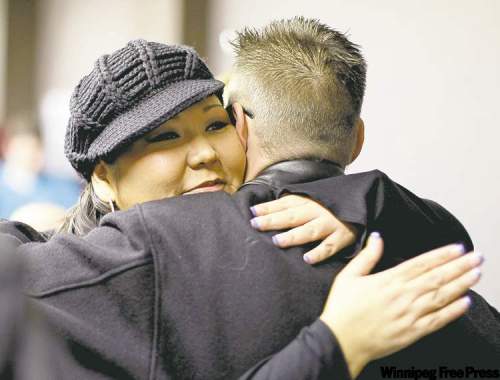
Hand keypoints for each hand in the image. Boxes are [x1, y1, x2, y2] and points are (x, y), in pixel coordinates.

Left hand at [250, 195, 356, 263]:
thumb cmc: (331, 205)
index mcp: (309, 201)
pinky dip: (320, 253)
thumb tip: (263, 209)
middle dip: (274, 220)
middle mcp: (318, 211)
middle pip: (292, 216)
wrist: (364, 202)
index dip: (269, 208)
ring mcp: (330, 225)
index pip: (285, 204)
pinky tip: (307, 259)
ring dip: (293, 236)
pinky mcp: (342, 238)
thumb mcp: (312, 199)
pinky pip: (330, 247)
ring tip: (277, 241)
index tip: (252, 212)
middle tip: (256, 224)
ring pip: (309, 231)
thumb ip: (292, 204)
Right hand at [320, 233, 481, 378]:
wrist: (340, 341)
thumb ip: (366, 256)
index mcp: (388, 280)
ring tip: (476, 274)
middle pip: (437, 278)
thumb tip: (377, 237)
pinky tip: (465, 302)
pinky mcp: (412, 332)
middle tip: (477, 257)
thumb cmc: (342, 309)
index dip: (442, 255)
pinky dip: (453, 311)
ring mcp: (410, 315)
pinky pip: (438, 320)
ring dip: (461, 284)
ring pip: (442, 296)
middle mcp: (403, 296)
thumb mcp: (348, 276)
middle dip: (459, 266)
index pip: (421, 263)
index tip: (458, 248)